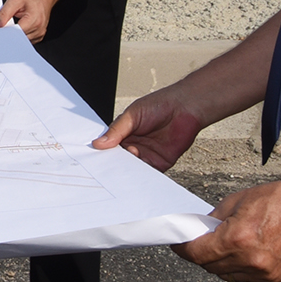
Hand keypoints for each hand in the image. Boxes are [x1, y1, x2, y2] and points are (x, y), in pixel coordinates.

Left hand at [0, 0, 80, 41]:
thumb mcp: (14, 0)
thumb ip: (3, 14)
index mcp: (33, 21)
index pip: (14, 35)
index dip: (2, 33)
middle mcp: (38, 30)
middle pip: (17, 40)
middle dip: (7, 34)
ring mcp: (40, 34)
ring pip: (20, 41)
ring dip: (13, 35)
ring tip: (11, 23)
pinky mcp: (39, 35)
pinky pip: (25, 39)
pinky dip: (18, 35)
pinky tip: (16, 27)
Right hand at [93, 91, 207, 171]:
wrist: (185, 107)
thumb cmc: (159, 105)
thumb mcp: (132, 115)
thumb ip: (116, 130)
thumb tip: (99, 143)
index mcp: (124, 134)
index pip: (109, 147)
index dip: (103, 153)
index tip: (95, 160)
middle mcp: (134, 146)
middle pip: (120, 160)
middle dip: (114, 165)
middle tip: (107, 170)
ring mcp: (147, 155)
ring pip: (133, 169)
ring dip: (128, 171)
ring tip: (123, 171)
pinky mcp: (160, 162)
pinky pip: (150, 173)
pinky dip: (143, 176)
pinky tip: (138, 175)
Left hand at [172, 179, 280, 281]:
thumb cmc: (277, 200)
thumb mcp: (236, 201)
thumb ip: (214, 219)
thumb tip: (200, 230)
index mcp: (236, 239)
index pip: (197, 254)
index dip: (183, 250)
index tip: (178, 245)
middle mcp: (250, 260)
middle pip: (210, 267)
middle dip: (201, 255)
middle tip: (200, 242)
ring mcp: (264, 272)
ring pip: (228, 275)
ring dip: (220, 264)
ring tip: (225, 247)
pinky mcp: (276, 278)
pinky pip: (247, 278)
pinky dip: (240, 268)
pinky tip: (244, 253)